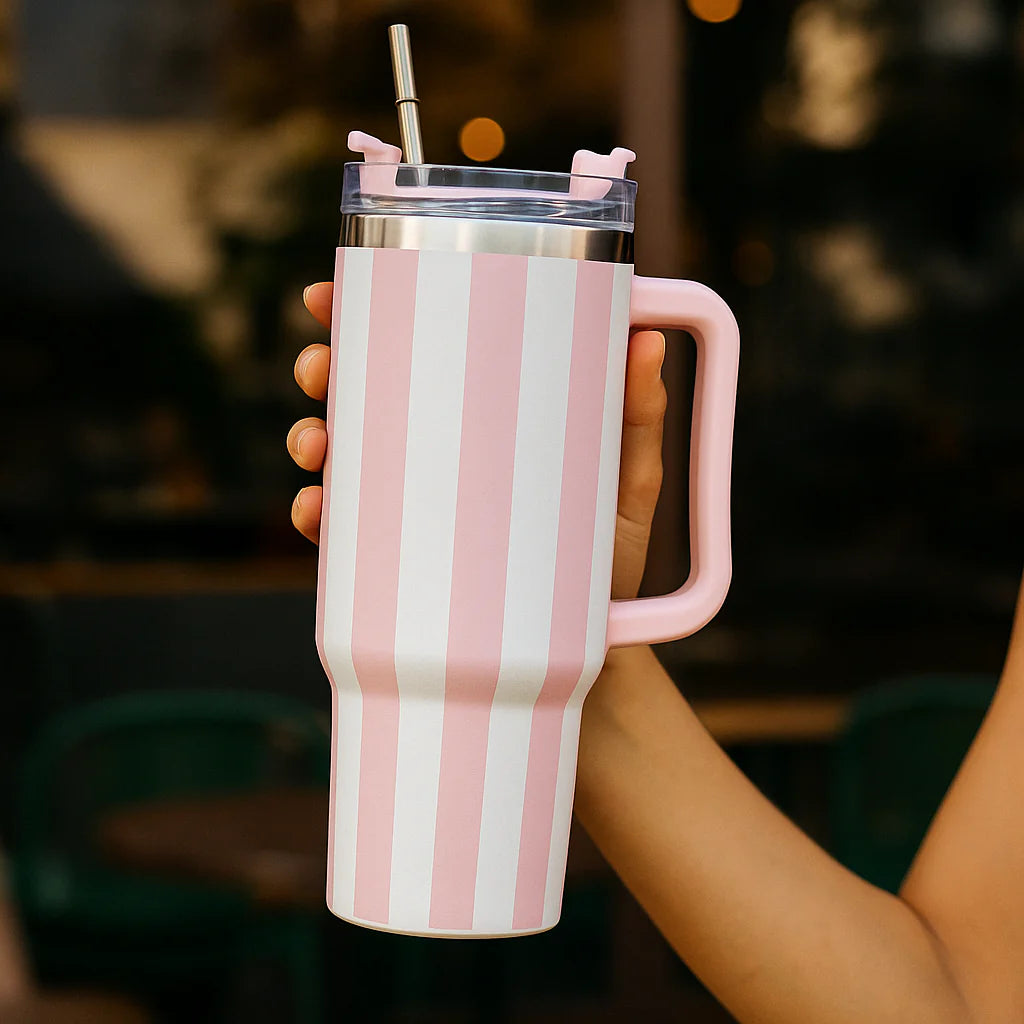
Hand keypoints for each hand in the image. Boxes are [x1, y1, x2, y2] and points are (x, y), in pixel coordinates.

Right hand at [288, 281, 666, 600]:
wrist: (594, 648)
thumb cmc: (609, 557)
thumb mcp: (628, 480)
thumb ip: (637, 415)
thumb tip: (651, 339)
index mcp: (481, 419)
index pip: (418, 352)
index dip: (365, 314)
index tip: (326, 294)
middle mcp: (439, 457)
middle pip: (364, 395)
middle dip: (324, 369)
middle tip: (320, 368)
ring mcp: (417, 509)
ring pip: (342, 459)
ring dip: (311, 439)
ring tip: (319, 446)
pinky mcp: (403, 563)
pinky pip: (345, 536)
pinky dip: (318, 517)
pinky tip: (316, 511)